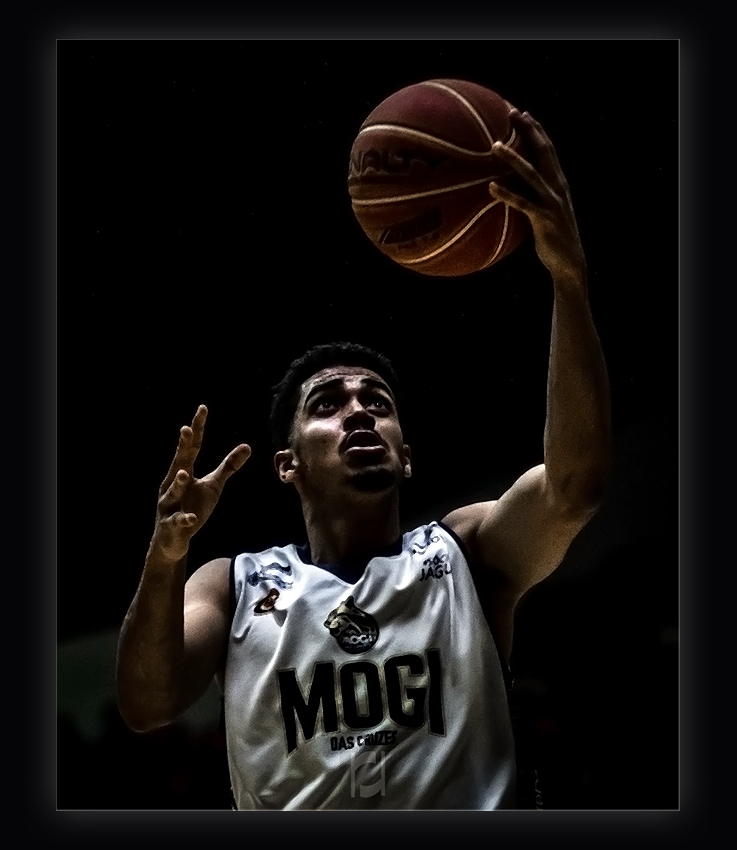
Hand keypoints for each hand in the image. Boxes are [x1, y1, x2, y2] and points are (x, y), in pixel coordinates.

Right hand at [152, 405, 250, 562]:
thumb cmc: (192, 506)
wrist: (172, 540)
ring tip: (184, 473)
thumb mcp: (213, 485)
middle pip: (180, 461)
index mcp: (183, 471)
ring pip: (173, 491)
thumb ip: (228, 466)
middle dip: (183, 446)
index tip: (203, 408)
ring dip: (177, 482)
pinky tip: (191, 518)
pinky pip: (178, 521)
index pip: (192, 446)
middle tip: (186, 429)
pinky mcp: (171, 524)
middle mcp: (172, 484)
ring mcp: (169, 504)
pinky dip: (184, 519)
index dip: (198, 428)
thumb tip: (248, 446)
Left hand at [489, 109, 585, 284]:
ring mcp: (552, 202)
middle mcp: (558, 187)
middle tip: (512, 113)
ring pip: (531, 174)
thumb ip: (530, 196)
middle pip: (543, 152)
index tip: (522, 113)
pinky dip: (508, 195)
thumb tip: (508, 186)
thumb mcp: (543, 212)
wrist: (569, 262)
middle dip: (529, 130)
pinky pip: (523, 204)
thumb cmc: (552, 238)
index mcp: (558, 183)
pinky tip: (491, 188)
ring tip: (494, 145)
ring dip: (513, 158)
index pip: (547, 150)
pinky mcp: (545, 219)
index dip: (536, 130)